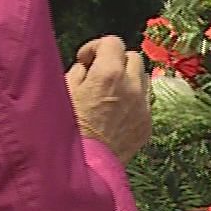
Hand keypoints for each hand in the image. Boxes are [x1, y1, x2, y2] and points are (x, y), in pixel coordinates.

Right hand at [66, 35, 150, 163]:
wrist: (83, 168)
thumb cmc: (66, 130)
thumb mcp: (63, 92)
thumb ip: (78, 72)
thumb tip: (86, 67)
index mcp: (109, 74)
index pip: (112, 42)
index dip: (96, 47)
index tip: (85, 59)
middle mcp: (132, 86)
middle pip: (132, 57)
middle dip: (115, 61)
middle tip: (99, 74)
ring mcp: (143, 106)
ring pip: (143, 78)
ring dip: (128, 79)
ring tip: (110, 93)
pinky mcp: (147, 124)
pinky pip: (145, 102)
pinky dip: (134, 100)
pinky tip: (117, 112)